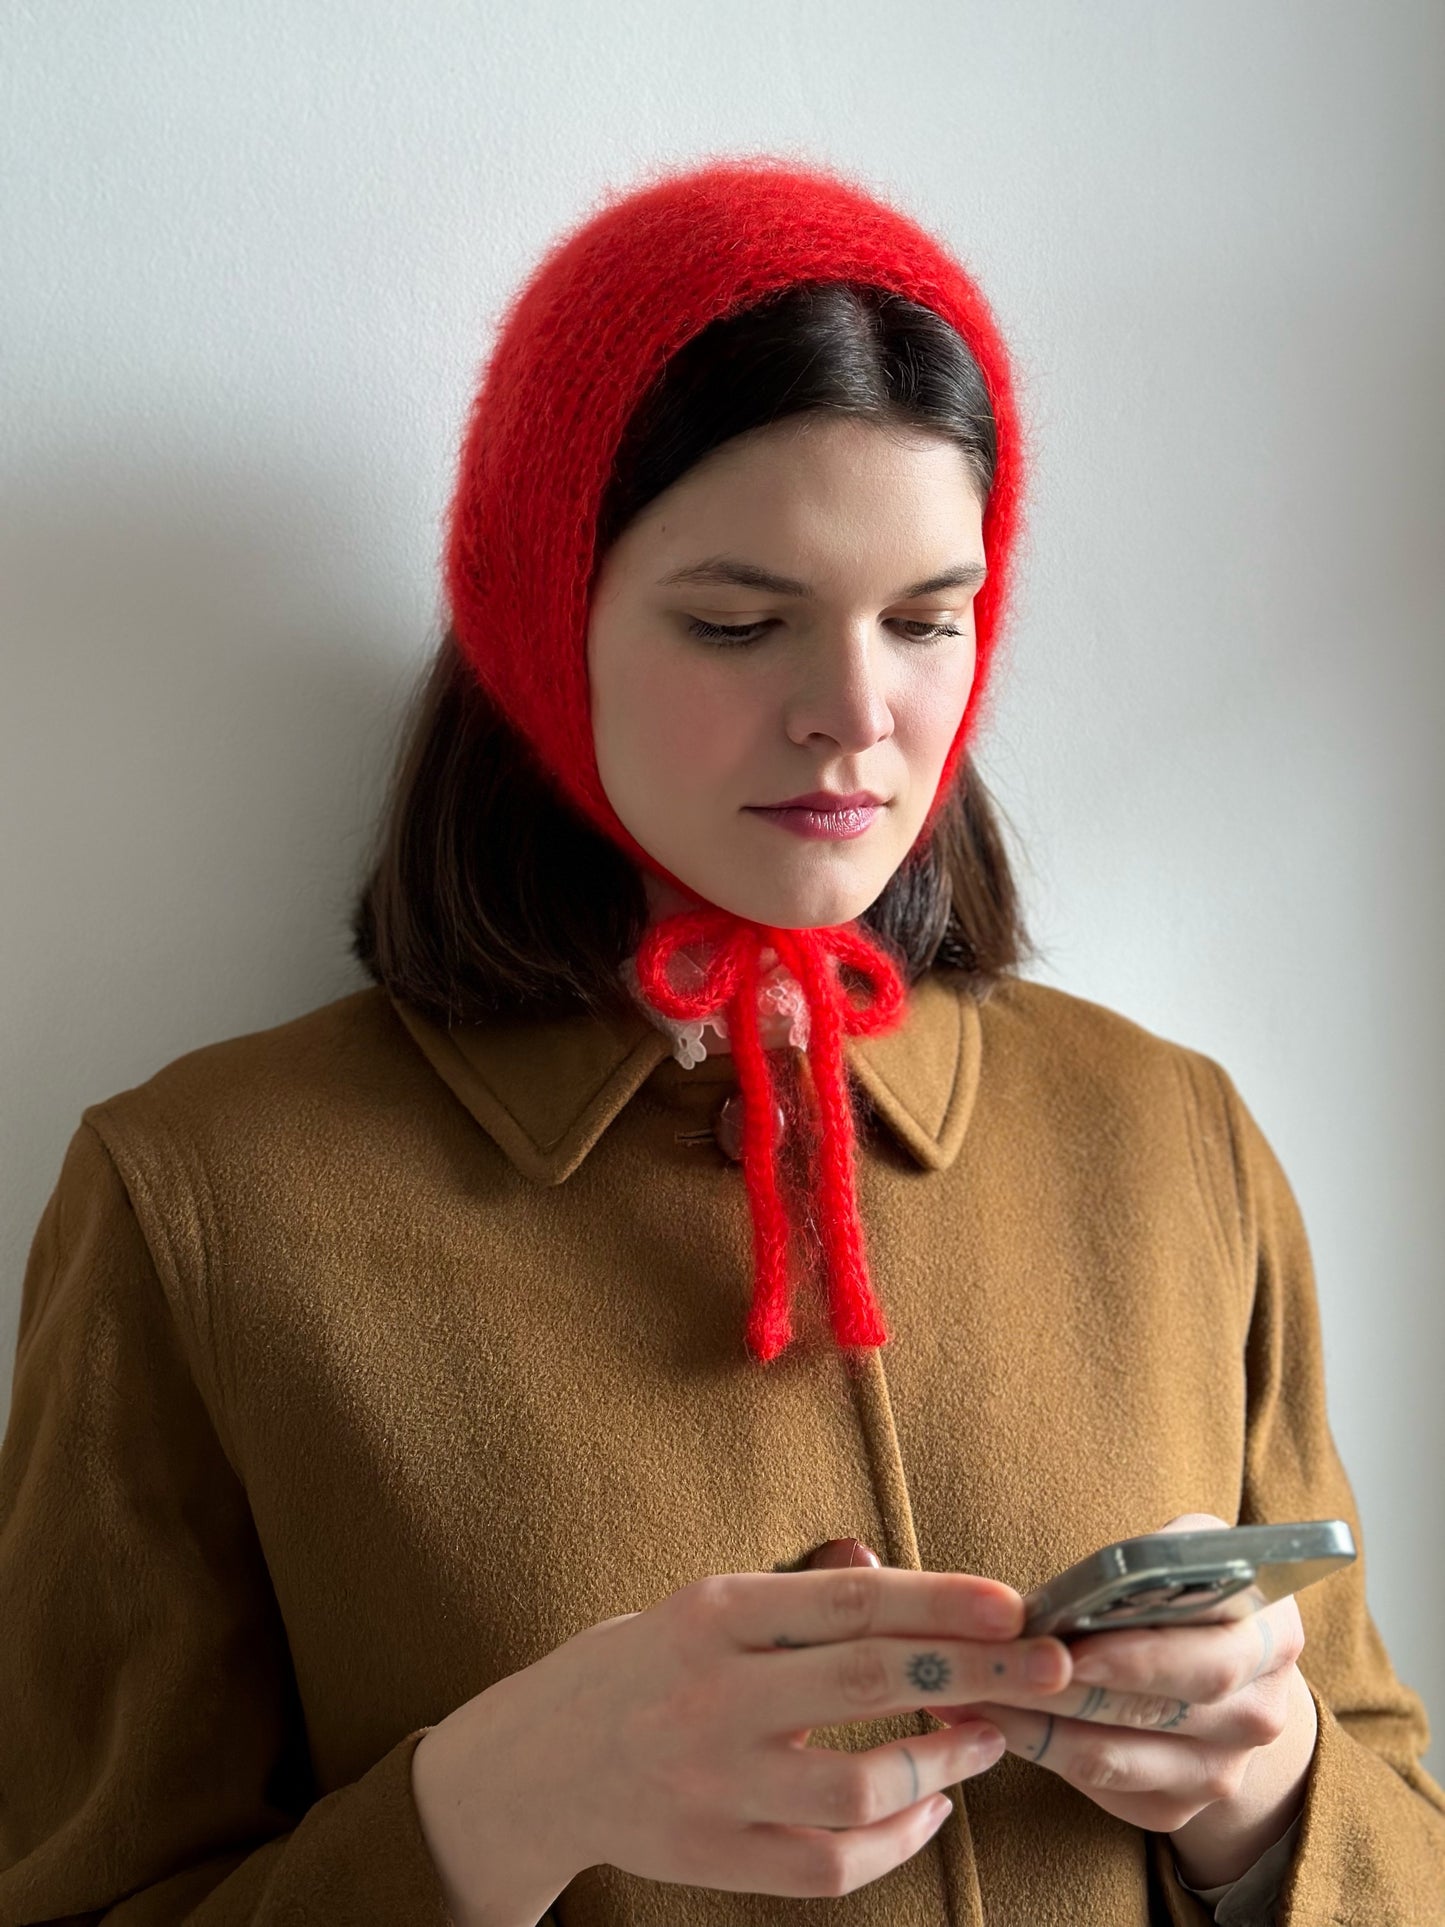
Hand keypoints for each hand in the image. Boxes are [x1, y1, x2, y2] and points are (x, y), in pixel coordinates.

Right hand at [416, 1547, 1080, 1909]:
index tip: (1014, 1605)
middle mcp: (714, 1693)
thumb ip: (795, 1592)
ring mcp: (713, 1783)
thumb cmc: (637, 1666)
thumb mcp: (701, 1604)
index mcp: (713, 1612)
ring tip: (988, 1739)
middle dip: (976, 1675)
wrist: (535, 1764)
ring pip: (862, 1784)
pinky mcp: (715, 1856)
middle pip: (872, 1682)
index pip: (849, 1601)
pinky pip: (831, 1862)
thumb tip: (886, 1570)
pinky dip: (897, 1841)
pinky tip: (930, 1810)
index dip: (940, 1602)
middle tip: (1049, 1669)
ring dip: (945, 1764)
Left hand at [923, 1513, 1318, 1882]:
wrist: (1227, 1669)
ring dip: (1032, 1721)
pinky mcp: (1175, 1808)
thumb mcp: (1187, 1549)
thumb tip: (1084, 1583)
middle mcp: (1260, 1715)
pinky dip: (1034, 1748)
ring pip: (1113, 1758)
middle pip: (1154, 1713)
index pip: (1208, 1659)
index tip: (1070, 1648)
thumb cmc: (1192, 1590)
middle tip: (994, 1666)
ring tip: (965, 1687)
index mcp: (1274, 1638)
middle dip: (1066, 1690)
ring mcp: (1221, 1773)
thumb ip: (1152, 1557)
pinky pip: (1096, 1786)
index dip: (1137, 1658)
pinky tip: (983, 1714)